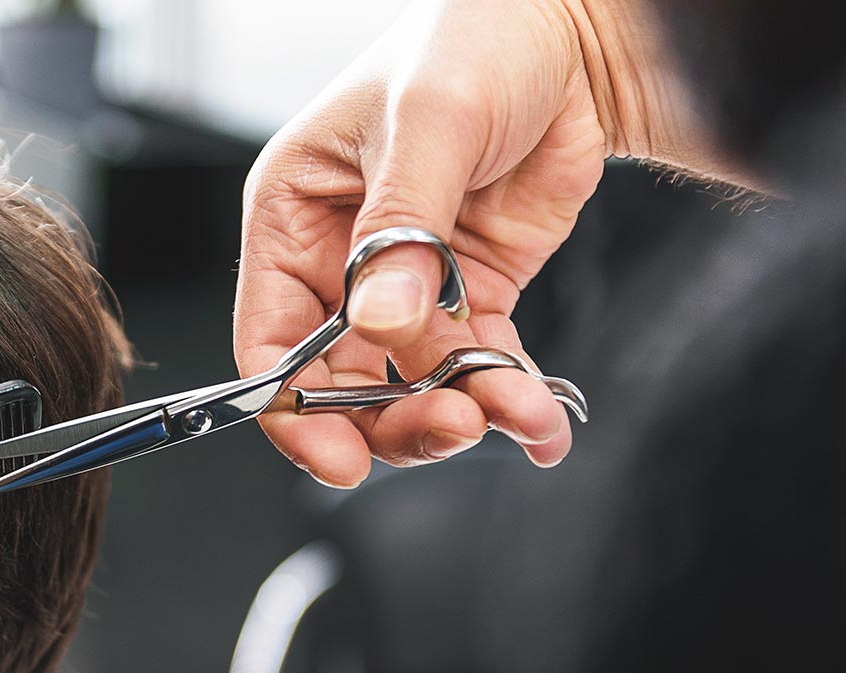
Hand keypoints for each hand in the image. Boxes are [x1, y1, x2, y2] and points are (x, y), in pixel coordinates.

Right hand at [235, 0, 708, 483]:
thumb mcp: (427, 122)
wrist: (575, 32)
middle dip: (397, 419)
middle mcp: (339, 261)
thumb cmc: (475, 38)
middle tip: (456, 425)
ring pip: (413, 388)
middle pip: (341, 384)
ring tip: (520, 411)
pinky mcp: (469, 293)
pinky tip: (540, 421)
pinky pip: (478, 367)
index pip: (269, 342)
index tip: (342, 457)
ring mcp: (407, 285)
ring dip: (466, 412)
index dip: (296, 412)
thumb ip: (402, 230)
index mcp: (293, 217)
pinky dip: (510, 401)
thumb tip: (382, 322)